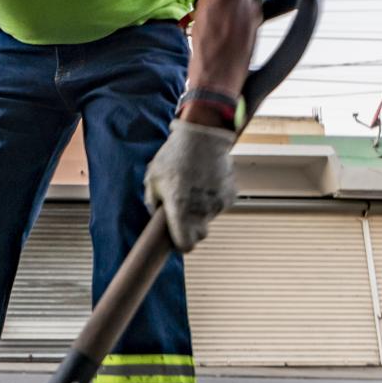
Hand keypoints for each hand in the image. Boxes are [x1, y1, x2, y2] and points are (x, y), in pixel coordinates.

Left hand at [143, 119, 237, 251]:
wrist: (202, 137)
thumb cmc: (173, 157)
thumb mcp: (152, 178)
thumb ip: (151, 202)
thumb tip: (155, 215)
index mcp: (180, 209)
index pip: (186, 245)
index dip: (181, 244)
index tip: (177, 238)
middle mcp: (201, 210)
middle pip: (200, 235)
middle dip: (192, 228)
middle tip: (183, 211)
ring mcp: (218, 203)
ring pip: (209, 218)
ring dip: (202, 210)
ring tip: (193, 187)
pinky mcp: (229, 195)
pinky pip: (219, 205)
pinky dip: (213, 199)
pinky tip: (206, 182)